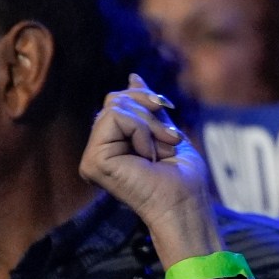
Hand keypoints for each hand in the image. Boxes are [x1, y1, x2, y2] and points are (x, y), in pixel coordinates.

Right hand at [80, 75, 219, 262]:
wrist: (186, 202)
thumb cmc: (182, 175)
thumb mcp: (164, 129)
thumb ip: (146, 107)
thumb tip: (133, 77)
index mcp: (112, 143)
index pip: (117, 100)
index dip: (145, 98)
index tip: (169, 114)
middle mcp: (98, 150)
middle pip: (114, 99)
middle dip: (150, 111)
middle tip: (170, 139)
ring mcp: (93, 157)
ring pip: (115, 106)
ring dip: (149, 124)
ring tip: (162, 148)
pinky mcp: (93, 161)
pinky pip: (115, 118)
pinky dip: (142, 131)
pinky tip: (149, 156)